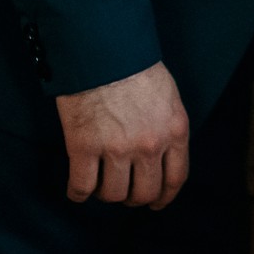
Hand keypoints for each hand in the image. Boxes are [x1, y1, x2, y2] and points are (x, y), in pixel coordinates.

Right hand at [55, 61, 189, 209]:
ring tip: (100, 183)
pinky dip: (78, 193)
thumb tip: (162, 154)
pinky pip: (82, 186)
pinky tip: (78, 190)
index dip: (165, 197)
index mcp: (174, 131)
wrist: (102, 50)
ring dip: (106, 194)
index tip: (157, 203)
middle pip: (144, 192)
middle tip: (124, 192)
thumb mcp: (168, 97)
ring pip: (113, 194)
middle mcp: (149, 146)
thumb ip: (167, 127)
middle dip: (134, 198)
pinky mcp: (84, 148)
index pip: (176, 178)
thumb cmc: (135, 67)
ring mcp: (117, 149)